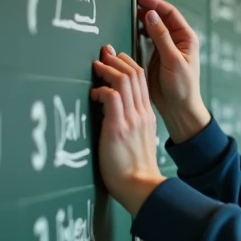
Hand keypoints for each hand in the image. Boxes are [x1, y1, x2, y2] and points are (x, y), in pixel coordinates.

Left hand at [90, 45, 165, 216]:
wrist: (140, 187)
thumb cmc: (135, 171)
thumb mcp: (139, 142)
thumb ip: (131, 126)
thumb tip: (115, 118)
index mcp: (147, 116)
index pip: (142, 81)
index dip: (128, 64)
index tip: (115, 58)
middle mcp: (142, 114)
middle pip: (135, 74)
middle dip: (117, 59)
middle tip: (103, 52)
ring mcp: (132, 120)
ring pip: (124, 80)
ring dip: (108, 69)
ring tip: (96, 65)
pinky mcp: (118, 128)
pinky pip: (111, 97)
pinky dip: (101, 89)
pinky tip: (93, 93)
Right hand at [137, 0, 210, 142]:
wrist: (179, 107)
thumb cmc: (182, 86)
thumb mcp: (172, 60)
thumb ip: (161, 37)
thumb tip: (151, 15)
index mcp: (186, 38)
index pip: (170, 13)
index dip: (155, 4)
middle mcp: (177, 40)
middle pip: (161, 18)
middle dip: (147, 10)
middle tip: (130, 6)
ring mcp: (166, 47)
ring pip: (153, 27)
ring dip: (142, 21)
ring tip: (128, 16)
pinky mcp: (156, 56)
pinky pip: (147, 39)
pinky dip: (139, 33)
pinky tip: (131, 31)